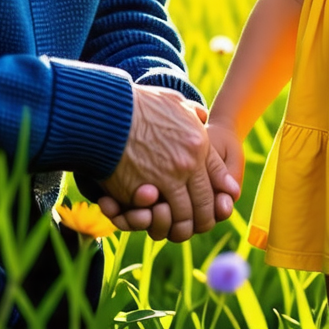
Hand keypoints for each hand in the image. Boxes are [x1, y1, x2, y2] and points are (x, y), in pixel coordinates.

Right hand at [100, 86, 238, 241]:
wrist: (109, 112)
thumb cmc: (139, 104)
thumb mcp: (174, 101)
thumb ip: (192, 112)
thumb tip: (203, 116)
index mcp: (199, 143)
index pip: (219, 178)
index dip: (219, 192)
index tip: (215, 199)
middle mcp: (187, 164)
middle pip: (205, 203)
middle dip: (203, 217)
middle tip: (197, 222)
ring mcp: (166, 180)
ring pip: (183, 216)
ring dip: (181, 226)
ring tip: (177, 227)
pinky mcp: (143, 193)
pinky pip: (157, 217)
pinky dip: (157, 222)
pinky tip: (157, 220)